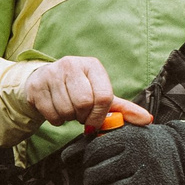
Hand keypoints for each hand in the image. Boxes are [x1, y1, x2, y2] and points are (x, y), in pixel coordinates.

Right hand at [21, 57, 152, 132]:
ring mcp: (52, 73)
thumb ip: (123, 108)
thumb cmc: (78, 89)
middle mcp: (72, 64)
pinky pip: (51, 114)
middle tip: (80, 114)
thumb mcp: (101, 95)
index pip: (104, 96)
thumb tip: (147, 119)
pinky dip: (56, 120)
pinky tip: (56, 110)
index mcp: (92, 65)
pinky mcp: (36, 86)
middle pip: (84, 103)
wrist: (43, 82)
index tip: (96, 119)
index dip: (101, 114)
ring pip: (67, 110)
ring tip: (69, 110)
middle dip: (83, 116)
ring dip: (69, 118)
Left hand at [77, 120, 184, 184]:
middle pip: (99, 174)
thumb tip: (65, 158)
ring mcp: (148, 180)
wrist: (179, 156)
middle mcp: (141, 158)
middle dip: (87, 181)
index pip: (95, 151)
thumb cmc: (142, 144)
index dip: (86, 160)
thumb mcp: (122, 134)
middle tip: (86, 184)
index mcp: (132, 138)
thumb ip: (92, 142)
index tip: (88, 164)